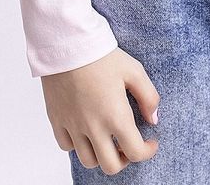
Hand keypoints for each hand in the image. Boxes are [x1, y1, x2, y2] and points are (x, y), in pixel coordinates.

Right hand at [41, 47, 160, 175]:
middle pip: (110, 166)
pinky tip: (85, 130)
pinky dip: (77, 145)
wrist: (68, 43)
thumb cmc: (102, 55)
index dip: (147, 152)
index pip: (135, 152)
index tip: (151, 143)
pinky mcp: (57, 120)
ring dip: (101, 155)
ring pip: (88, 161)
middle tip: (128, 144)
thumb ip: (149, 97)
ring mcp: (72, 126)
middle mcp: (93, 127)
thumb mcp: (134, 70)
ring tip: (107, 139)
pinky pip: (66, 146)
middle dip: (124, 159)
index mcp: (115, 116)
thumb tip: (153, 119)